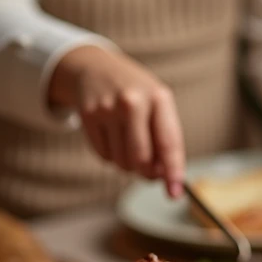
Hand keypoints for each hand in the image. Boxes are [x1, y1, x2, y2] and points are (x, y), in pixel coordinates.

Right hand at [49, 45, 184, 195]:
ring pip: (121, 162)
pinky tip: (112, 137)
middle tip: (150, 172)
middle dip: (147, 173)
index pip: (168, 143)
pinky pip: (104, 156)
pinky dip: (111, 156)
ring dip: (128, 164)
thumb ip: (165, 139)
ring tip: (129, 145)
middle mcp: (133, 101)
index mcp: (158, 97)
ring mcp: (107, 108)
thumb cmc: (137, 94)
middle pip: (141, 159)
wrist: (96, 68)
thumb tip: (166, 178)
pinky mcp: (88, 115)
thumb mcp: (158, 106)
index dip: (172, 171)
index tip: (174, 193)